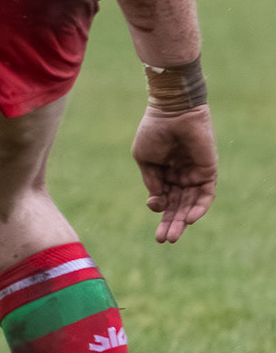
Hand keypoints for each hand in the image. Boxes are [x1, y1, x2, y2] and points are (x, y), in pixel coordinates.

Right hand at [131, 104, 216, 241]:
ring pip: (190, 205)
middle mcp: (180, 176)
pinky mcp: (208, 172)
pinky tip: (189, 219)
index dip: (158, 207)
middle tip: (163, 240)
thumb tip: (158, 202)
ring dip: (181, 221)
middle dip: (169, 223)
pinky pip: (205, 195)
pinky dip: (198, 208)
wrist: (173, 112)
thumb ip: (152, 181)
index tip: (153, 206)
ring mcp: (194, 175)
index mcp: (163, 172)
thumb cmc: (154, 131)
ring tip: (172, 237)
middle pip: (177, 206)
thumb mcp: (145, 160)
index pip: (163, 198)